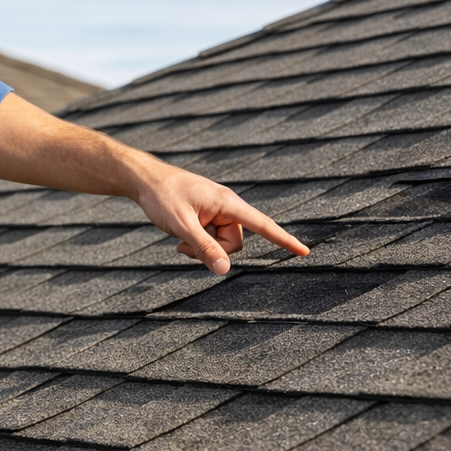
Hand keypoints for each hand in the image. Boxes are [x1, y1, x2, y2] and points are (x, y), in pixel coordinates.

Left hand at [133, 165, 308, 274]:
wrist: (145, 179)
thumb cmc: (163, 197)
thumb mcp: (181, 225)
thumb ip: (204, 247)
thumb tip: (224, 270)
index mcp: (228, 203)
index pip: (263, 224)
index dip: (284, 240)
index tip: (304, 251)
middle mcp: (227, 206)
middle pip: (234, 243)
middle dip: (212, 250)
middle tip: (183, 243)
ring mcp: (217, 211)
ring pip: (221, 243)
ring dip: (201, 246)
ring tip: (179, 236)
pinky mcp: (208, 215)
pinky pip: (211, 237)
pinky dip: (197, 241)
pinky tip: (179, 234)